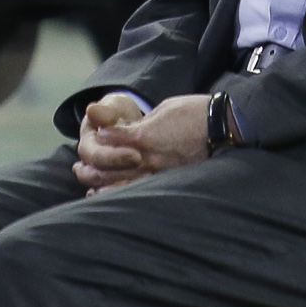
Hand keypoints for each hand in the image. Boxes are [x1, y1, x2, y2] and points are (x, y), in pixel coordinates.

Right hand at [74, 94, 146, 188]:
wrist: (123, 124)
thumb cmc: (116, 114)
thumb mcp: (112, 107)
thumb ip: (105, 111)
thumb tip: (92, 111)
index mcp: (87, 145)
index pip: (94, 156)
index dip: (113, 158)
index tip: (136, 156)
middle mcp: (90, 165)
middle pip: (96, 177)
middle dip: (120, 174)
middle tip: (146, 172)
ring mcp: (100, 176)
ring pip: (103, 190)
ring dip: (123, 189)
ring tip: (146, 183)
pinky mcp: (113, 184)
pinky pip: (114, 196)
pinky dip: (125, 197)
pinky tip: (143, 196)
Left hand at [77, 93, 211, 194]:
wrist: (226, 128)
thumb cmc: (195, 113)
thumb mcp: (164, 109)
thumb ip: (141, 123)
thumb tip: (126, 130)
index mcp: (143, 136)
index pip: (108, 140)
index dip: (98, 139)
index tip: (92, 138)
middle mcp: (148, 158)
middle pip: (108, 167)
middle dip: (91, 168)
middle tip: (79, 169)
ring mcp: (159, 173)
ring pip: (121, 185)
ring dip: (101, 185)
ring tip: (89, 185)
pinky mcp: (171, 181)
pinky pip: (142, 191)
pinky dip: (124, 194)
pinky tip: (113, 197)